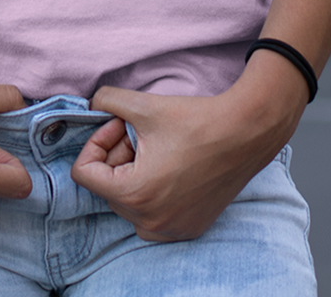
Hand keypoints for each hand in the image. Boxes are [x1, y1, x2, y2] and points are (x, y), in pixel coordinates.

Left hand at [71, 56, 306, 240]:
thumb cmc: (196, 120)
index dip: (97, 141)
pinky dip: (152, 190)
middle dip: (117, 155)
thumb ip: (104, 100)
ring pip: (128, 201)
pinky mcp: (188, 228)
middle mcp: (150, 223)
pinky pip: (151, 214)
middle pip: (107, 186)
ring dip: (133, 172)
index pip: (84, 173)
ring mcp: (171, 230)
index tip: (120, 125)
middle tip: (140, 132)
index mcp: (134, 195)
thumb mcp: (141, 104)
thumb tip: (90, 106)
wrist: (245, 132)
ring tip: (156, 148)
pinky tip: (172, 165)